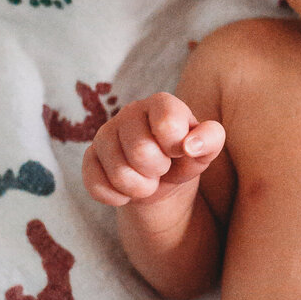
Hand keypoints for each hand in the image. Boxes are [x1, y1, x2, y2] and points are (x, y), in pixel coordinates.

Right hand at [82, 93, 225, 207]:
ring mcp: (104, 134)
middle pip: (140, 151)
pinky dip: (117, 196)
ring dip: (140, 187)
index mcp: (160, 103)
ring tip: (147, 179)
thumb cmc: (185, 157)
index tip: (179, 151)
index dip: (176, 146)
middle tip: (161, 168)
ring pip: (119, 173)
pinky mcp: (89, 157)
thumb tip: (191, 145)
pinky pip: (96, 185)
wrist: (162, 180)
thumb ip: (211, 139)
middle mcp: (129, 113)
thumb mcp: (205, 150)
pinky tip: (126, 189)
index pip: (167, 124)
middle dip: (157, 170)